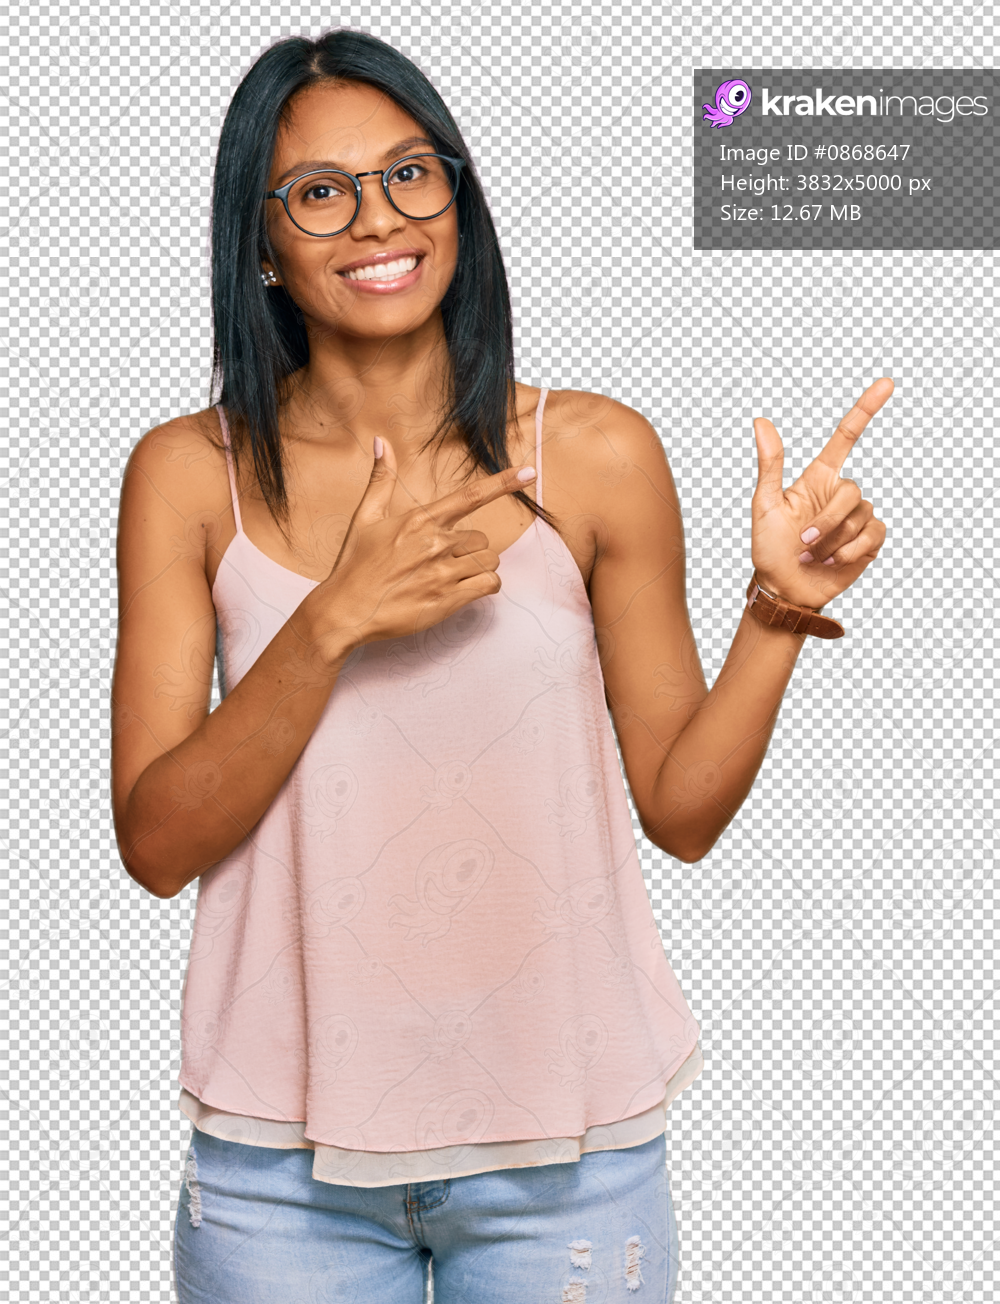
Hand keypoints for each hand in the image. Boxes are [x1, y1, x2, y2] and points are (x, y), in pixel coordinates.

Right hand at [305, 435, 535, 659]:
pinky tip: (465, 589)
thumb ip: (381, 480)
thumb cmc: (354, 565)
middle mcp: (434, 543)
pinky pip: (488, 585)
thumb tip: (380, 441)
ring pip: (488, 561)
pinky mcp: (448, 599)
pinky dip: (485, 586)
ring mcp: (443, 573)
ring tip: (451, 577)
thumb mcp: (365, 518)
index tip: (529, 473)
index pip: (470, 496)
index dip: (503, 483)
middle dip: (470, 549)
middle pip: (481, 538)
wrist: (345, 611)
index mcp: (419, 520)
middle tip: (442, 562)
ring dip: (478, 568)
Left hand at [749, 378, 892, 609]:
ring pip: (862, 516)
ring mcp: (856, 518)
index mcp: (817, 479)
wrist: (784, 589)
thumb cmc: (769, 548)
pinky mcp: (868, 541)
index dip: (866, 409)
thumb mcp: (764, 505)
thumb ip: (769, 465)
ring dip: (834, 540)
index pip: (846, 437)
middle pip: (852, 491)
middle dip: (828, 520)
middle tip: (804, 542)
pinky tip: (834, 561)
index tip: (887, 383)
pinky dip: (852, 551)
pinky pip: (873, 535)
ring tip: (813, 555)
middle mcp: (839, 494)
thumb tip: (760, 421)